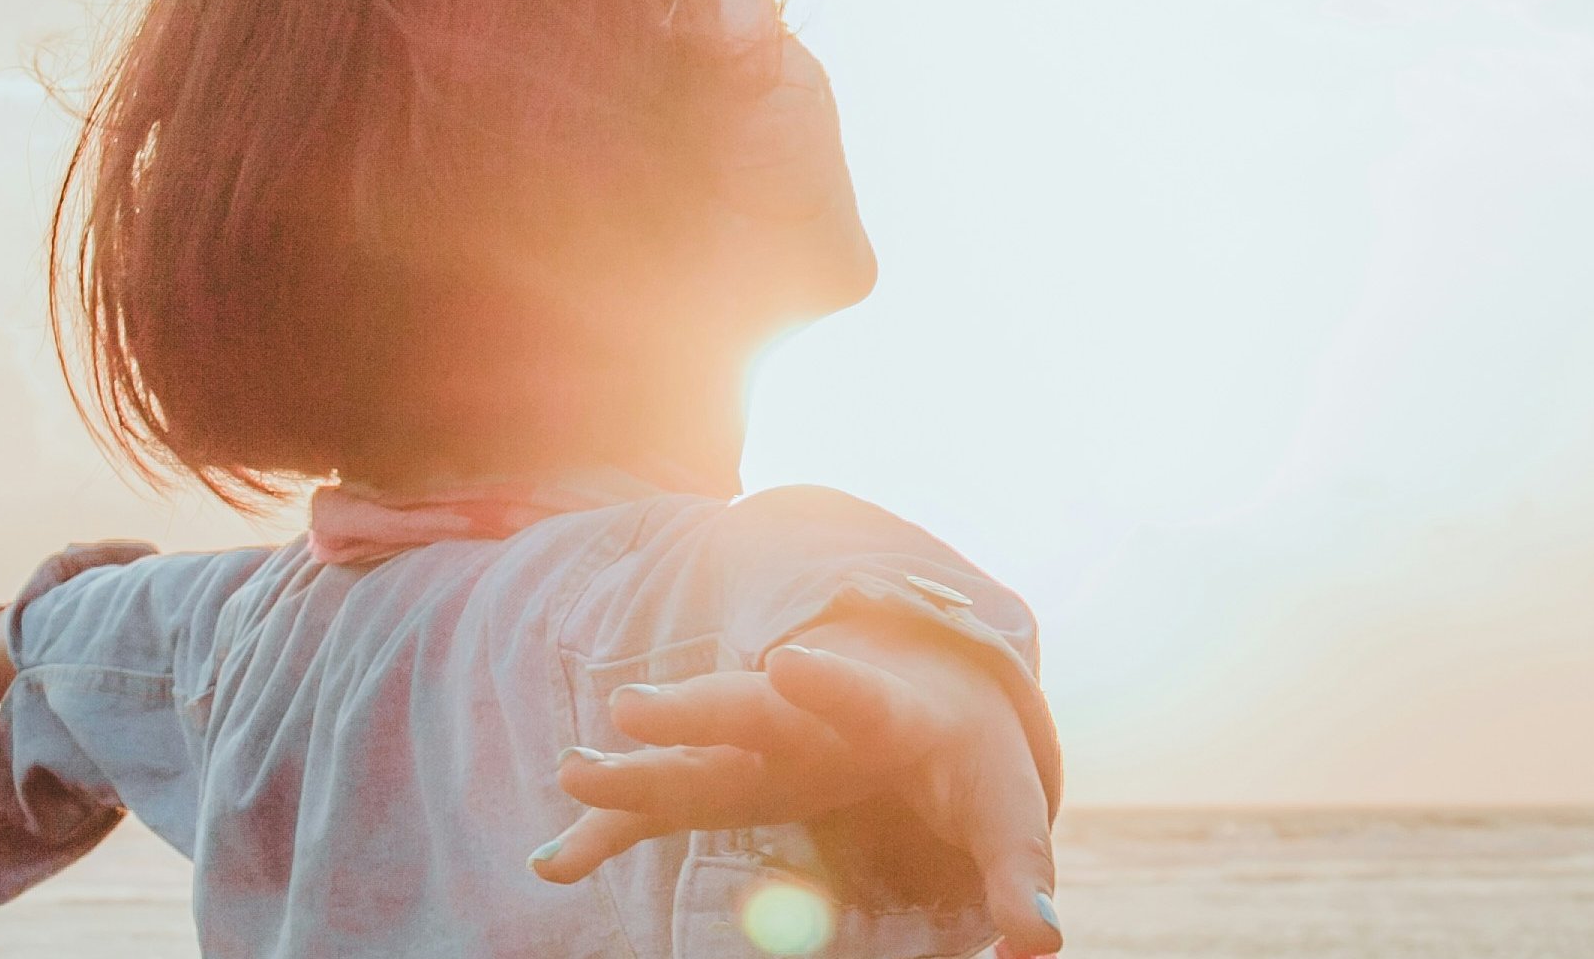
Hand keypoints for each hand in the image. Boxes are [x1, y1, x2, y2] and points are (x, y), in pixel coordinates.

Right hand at [535, 624, 1061, 956]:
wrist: (930, 694)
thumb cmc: (971, 755)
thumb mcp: (1006, 808)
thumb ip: (1020, 875)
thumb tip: (1038, 944)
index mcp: (889, 715)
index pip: (860, 697)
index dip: (831, 683)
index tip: (790, 664)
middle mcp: (811, 719)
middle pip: (748, 713)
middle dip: (692, 710)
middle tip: (628, 708)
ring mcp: (762, 748)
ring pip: (692, 755)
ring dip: (633, 768)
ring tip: (571, 772)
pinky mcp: (734, 782)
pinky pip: (665, 808)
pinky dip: (613, 830)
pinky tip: (555, 862)